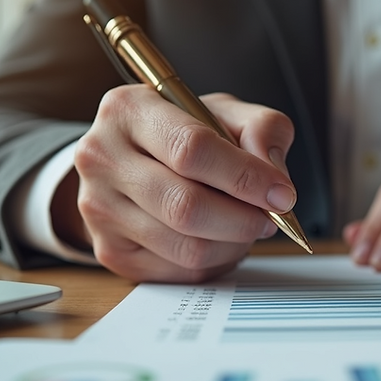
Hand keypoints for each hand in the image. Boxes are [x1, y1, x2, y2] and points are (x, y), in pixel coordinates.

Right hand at [59, 86, 297, 282]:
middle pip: (186, 206)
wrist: (131, 161)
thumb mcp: (224, 113)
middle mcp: (102, 157)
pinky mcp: (109, 250)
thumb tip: (273, 174)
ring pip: (186, 247)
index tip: (282, 194)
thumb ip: (260, 129)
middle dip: (243, 219)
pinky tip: (219, 240)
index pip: (191, 149)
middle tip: (269, 217)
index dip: (245, 177)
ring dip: (233, 243)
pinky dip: (214, 262)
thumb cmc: (182, 135)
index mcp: (128, 109)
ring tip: (246, 226)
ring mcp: (98, 208)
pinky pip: (178, 271)